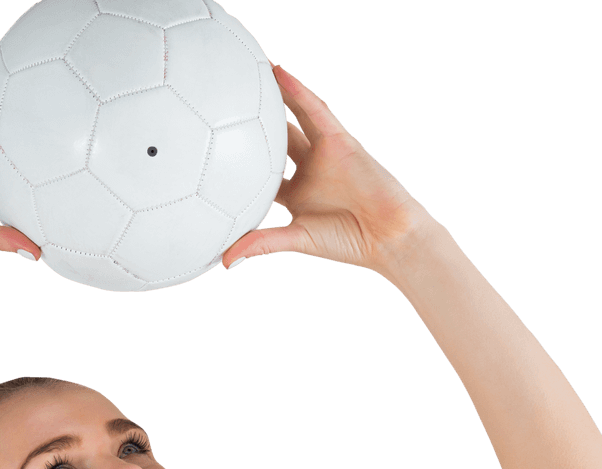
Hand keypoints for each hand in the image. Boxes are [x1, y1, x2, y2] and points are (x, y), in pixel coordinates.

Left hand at [222, 63, 436, 275]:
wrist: (387, 235)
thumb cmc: (347, 241)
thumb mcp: (295, 239)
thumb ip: (261, 243)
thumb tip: (226, 260)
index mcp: (295, 195)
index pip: (261, 175)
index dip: (240, 164)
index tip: (214, 153)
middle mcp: (307, 170)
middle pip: (274, 142)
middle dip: (254, 125)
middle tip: (226, 105)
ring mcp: (322, 153)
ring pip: (292, 120)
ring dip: (274, 98)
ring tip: (249, 74)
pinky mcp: (338, 139)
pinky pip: (315, 110)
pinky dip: (298, 92)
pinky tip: (278, 74)